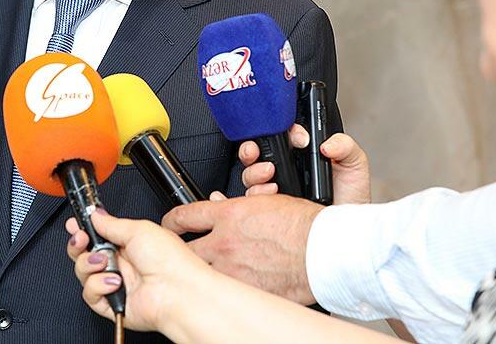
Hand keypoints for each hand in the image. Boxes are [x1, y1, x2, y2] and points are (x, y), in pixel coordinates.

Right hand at [65, 211, 215, 332]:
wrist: (178, 291)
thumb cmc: (170, 261)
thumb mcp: (139, 229)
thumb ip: (112, 223)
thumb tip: (96, 214)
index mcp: (129, 243)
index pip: (98, 235)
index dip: (84, 229)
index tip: (75, 225)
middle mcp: (121, 263)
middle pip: (85, 253)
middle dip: (79, 244)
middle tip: (82, 239)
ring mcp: (116, 283)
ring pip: (84, 273)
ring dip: (90, 264)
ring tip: (105, 262)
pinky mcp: (112, 303)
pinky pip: (90, 294)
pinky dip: (98, 286)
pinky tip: (114, 282)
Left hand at [162, 194, 322, 303]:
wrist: (325, 249)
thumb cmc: (304, 224)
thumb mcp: (266, 203)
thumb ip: (239, 207)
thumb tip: (220, 204)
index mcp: (229, 215)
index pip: (184, 216)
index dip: (170, 221)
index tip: (169, 225)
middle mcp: (224, 242)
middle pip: (181, 250)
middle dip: (175, 253)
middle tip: (174, 256)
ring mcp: (233, 270)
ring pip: (199, 275)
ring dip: (197, 275)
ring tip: (197, 277)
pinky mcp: (246, 292)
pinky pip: (225, 293)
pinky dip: (223, 292)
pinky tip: (226, 292)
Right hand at [240, 126, 370, 203]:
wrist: (347, 230)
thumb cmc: (351, 197)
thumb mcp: (353, 164)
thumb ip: (344, 146)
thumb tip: (326, 144)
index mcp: (300, 153)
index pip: (283, 135)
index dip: (287, 133)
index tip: (300, 140)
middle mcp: (284, 168)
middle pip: (257, 152)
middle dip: (251, 148)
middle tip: (256, 151)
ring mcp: (275, 188)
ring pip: (250, 174)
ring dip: (254, 171)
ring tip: (268, 173)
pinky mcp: (270, 209)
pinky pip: (252, 199)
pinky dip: (255, 193)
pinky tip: (270, 192)